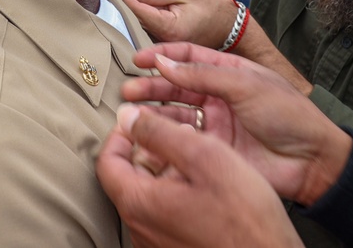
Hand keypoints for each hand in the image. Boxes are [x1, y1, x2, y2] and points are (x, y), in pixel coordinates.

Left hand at [96, 105, 303, 247]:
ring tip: (198, 159)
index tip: (139, 120)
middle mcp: (141, 229)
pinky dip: (178, 193)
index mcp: (140, 204)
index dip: (122, 133)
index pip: (107, 161)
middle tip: (177, 135)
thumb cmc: (245, 218)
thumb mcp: (204, 157)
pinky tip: (207, 187)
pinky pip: (165, 215)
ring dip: (167, 170)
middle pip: (128, 177)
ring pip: (149, 195)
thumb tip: (129, 117)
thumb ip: (161, 133)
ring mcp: (157, 243)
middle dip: (149, 149)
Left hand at [121, 0, 237, 48]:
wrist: (231, 26)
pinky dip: (142, 20)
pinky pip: (145, 32)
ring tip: (132, 0)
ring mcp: (162, 49)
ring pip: (137, 28)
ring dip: (132, 14)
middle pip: (133, 23)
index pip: (136, 11)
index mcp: (169, 29)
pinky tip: (144, 10)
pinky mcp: (163, 49)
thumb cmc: (212, 6)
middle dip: (125, 7)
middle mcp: (163, 45)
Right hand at [122, 43, 351, 205]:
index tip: (139, 60)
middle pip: (176, 86)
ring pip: (175, 114)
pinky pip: (181, 141)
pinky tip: (147, 134)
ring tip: (131, 112)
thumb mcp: (245, 85)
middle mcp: (218, 96)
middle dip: (151, 86)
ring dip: (153, 112)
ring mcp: (214, 124)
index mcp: (229, 72)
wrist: (310, 160)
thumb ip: (203, 75)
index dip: (163, 56)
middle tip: (128, 90)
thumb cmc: (287, 114)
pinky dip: (163, 137)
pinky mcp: (212, 150)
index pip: (189, 57)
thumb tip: (166, 63)